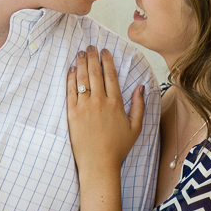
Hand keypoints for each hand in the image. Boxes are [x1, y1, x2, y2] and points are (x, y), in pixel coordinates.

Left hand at [66, 46, 144, 171]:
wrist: (99, 163)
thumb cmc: (118, 147)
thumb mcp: (135, 127)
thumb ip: (139, 105)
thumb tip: (140, 87)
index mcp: (115, 103)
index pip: (110, 75)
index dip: (107, 61)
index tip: (104, 52)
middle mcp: (99, 102)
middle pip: (95, 73)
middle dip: (92, 57)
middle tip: (90, 47)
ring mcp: (84, 107)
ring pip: (82, 79)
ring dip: (81, 64)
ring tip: (80, 53)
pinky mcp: (72, 114)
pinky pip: (70, 92)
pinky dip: (70, 79)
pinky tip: (71, 70)